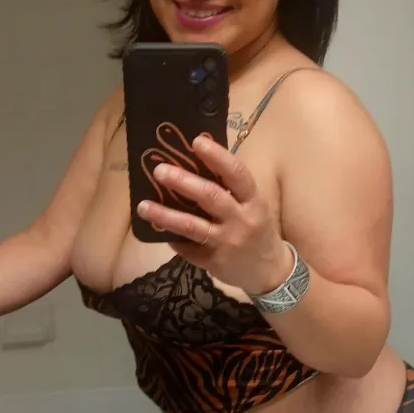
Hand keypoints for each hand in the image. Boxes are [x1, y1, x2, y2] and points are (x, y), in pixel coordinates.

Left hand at [137, 136, 292, 294]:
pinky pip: (187, 248)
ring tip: (142, 205)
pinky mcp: (214, 262)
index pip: (237, 174)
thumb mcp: (253, 206)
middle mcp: (242, 220)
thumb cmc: (258, 229)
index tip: (196, 142)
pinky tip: (156, 229)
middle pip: (211, 197)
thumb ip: (230, 189)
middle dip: (183, 181)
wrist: (271, 271)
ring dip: (165, 214)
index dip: (217, 157)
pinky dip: (171, 238)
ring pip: (193, 226)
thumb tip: (194, 164)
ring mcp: (227, 243)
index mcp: (253, 201)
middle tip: (159, 170)